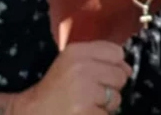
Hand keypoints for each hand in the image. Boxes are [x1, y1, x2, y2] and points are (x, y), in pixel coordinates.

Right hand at [15, 40, 131, 113]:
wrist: (32, 112)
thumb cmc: (54, 89)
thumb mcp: (70, 62)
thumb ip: (99, 58)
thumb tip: (128, 69)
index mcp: (76, 52)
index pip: (117, 52)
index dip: (113, 66)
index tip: (100, 74)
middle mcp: (81, 68)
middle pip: (120, 75)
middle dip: (110, 87)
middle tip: (89, 93)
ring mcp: (84, 92)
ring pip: (116, 98)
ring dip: (105, 106)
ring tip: (84, 105)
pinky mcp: (86, 113)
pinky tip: (84, 114)